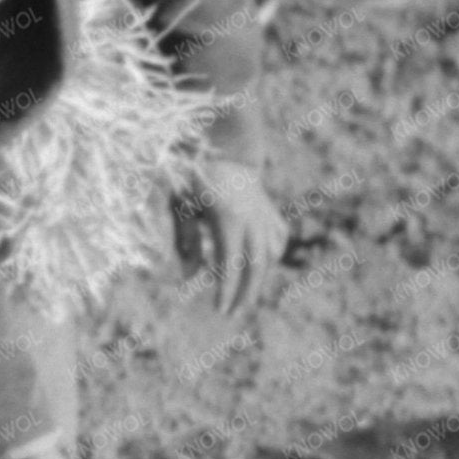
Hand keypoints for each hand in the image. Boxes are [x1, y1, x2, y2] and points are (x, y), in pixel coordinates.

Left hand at [172, 156, 286, 317]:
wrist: (226, 145)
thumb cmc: (195, 175)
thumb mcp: (182, 206)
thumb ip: (186, 240)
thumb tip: (189, 277)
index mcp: (229, 219)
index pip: (231, 265)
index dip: (226, 290)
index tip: (220, 310)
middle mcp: (252, 219)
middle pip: (256, 266)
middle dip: (245, 294)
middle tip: (233, 314)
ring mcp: (264, 214)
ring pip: (270, 254)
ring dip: (258, 277)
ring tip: (241, 295)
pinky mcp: (269, 209)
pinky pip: (276, 238)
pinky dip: (269, 254)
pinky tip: (258, 264)